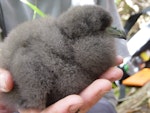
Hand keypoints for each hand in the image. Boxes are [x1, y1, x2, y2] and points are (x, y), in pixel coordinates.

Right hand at [0, 56, 122, 112]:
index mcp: (39, 107)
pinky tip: (107, 65)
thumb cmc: (12, 80)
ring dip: (101, 82)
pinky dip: (99, 75)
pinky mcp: (73, 84)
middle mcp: (55, 103)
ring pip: (86, 94)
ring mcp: (66, 93)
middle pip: (76, 104)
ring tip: (114, 70)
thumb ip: (1, 80)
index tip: (74, 100)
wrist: (20, 73)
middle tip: (107, 81)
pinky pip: (87, 83)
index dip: (62, 110)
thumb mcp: (3, 80)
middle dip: (91, 94)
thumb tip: (6, 82)